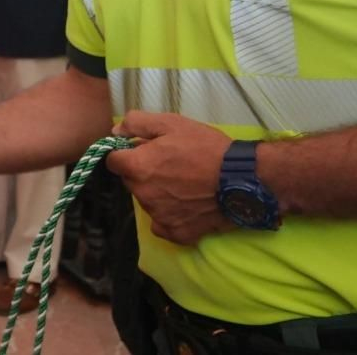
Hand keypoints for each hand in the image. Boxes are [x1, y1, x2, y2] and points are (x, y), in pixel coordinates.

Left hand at [106, 111, 233, 245]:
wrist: (243, 179)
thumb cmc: (206, 147)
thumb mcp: (171, 123)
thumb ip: (136, 123)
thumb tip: (115, 132)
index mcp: (137, 167)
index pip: (113, 161)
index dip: (126, 153)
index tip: (143, 151)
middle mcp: (142, 194)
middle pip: (131, 181)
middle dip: (143, 172)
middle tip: (170, 165)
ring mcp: (159, 216)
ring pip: (147, 201)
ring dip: (157, 192)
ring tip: (184, 183)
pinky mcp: (176, 233)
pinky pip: (161, 224)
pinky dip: (169, 216)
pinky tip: (185, 205)